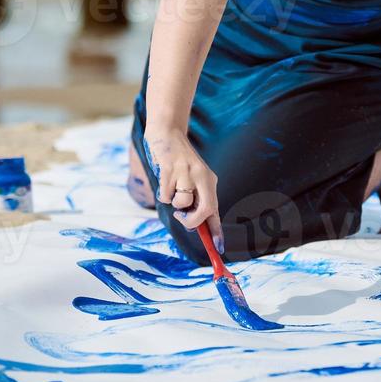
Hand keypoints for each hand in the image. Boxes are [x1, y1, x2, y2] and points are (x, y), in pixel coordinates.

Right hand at [142, 128, 221, 250]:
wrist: (167, 133)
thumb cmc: (178, 161)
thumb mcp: (193, 177)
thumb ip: (195, 198)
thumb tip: (194, 225)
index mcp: (209, 181)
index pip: (215, 210)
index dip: (217, 231)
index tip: (218, 248)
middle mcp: (202, 177)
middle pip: (204, 210)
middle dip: (192, 221)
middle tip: (182, 217)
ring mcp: (186, 173)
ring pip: (181, 204)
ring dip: (172, 203)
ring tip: (171, 187)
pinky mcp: (170, 169)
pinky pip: (165, 195)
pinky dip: (162, 193)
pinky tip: (163, 179)